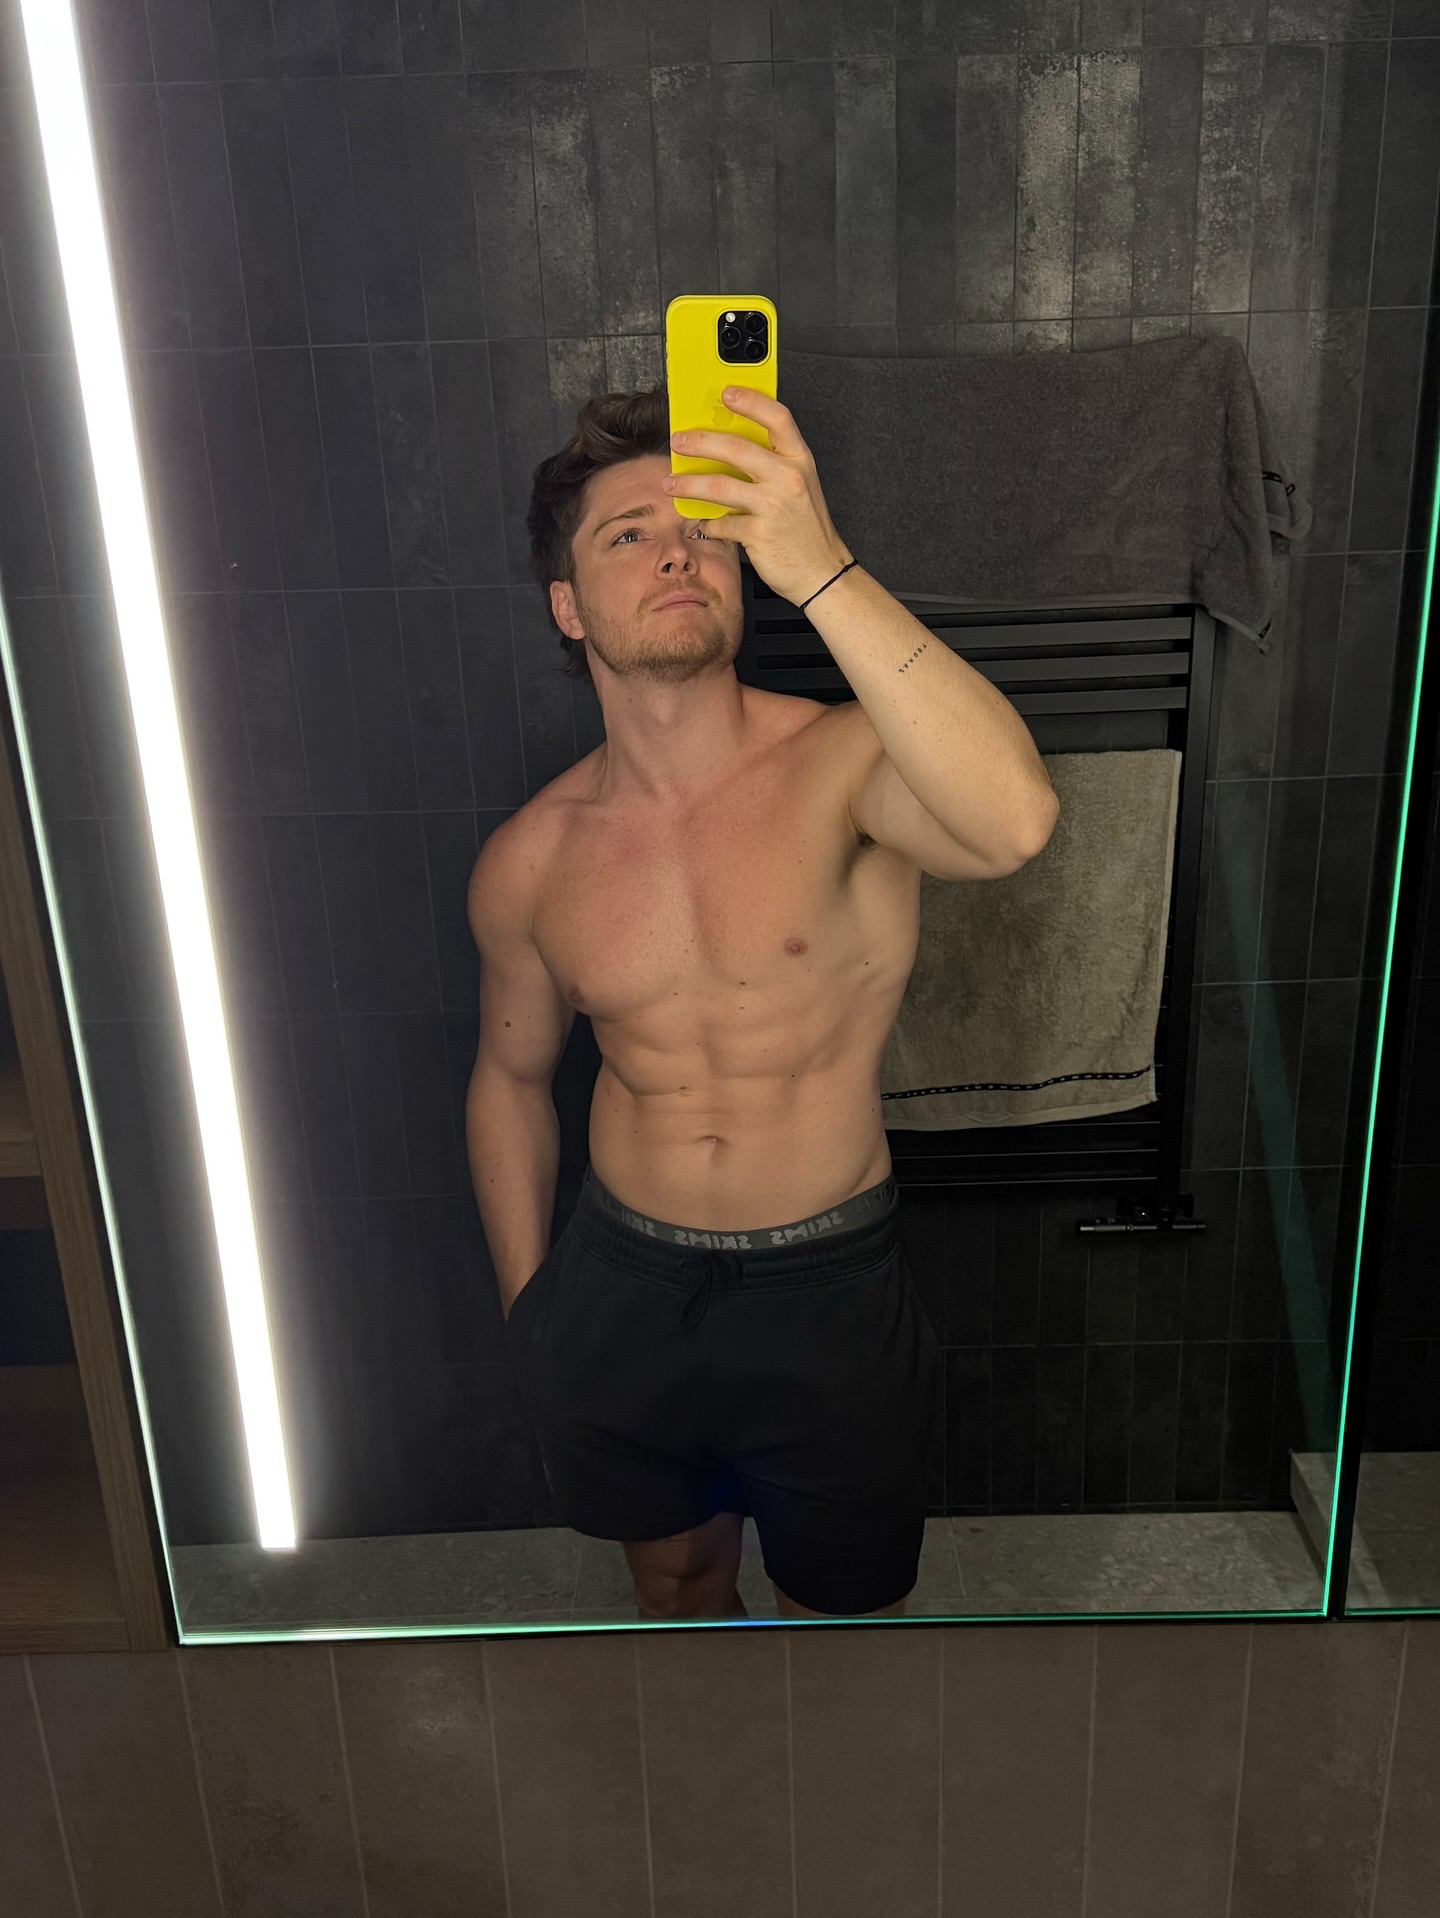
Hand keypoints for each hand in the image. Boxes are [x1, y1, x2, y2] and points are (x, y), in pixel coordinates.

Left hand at [665, 386, 854, 608]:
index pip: (777, 418)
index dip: (750, 401)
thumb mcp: (798, 486)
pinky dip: (708, 524)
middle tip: (679, 440)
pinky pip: (722, 524)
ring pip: (720, 487)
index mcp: (799, 460)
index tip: (725, 392)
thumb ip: (772, 463)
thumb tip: (729, 446)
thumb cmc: (807, 528)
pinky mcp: (759, 534)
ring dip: (689, 484)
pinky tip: (702, 523)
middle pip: (737, 448)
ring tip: (671, 484)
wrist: (822, 572)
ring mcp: (773, 507)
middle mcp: (788, 478)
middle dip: (700, 441)